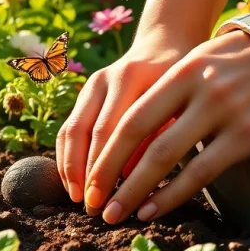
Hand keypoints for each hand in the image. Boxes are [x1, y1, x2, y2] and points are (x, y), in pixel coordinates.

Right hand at [55, 32, 192, 209]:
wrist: (166, 43)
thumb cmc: (183, 81)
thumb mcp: (179, 104)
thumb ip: (159, 135)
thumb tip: (134, 179)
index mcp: (132, 78)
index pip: (110, 130)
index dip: (104, 169)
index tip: (105, 200)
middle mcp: (106, 79)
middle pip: (84, 132)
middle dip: (84, 173)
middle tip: (89, 207)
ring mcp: (91, 84)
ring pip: (70, 130)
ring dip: (70, 167)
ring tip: (76, 198)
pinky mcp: (85, 92)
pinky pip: (68, 127)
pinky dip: (67, 156)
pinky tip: (73, 181)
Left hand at [84, 30, 249, 223]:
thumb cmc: (243, 62)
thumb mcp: (201, 62)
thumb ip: (170, 93)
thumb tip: (129, 135)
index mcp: (181, 71)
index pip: (131, 116)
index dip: (105, 151)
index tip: (87, 177)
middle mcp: (198, 89)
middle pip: (140, 138)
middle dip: (109, 174)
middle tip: (92, 203)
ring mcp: (224, 112)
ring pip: (166, 158)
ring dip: (136, 191)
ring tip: (116, 214)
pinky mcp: (248, 135)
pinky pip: (202, 171)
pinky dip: (172, 194)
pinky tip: (152, 210)